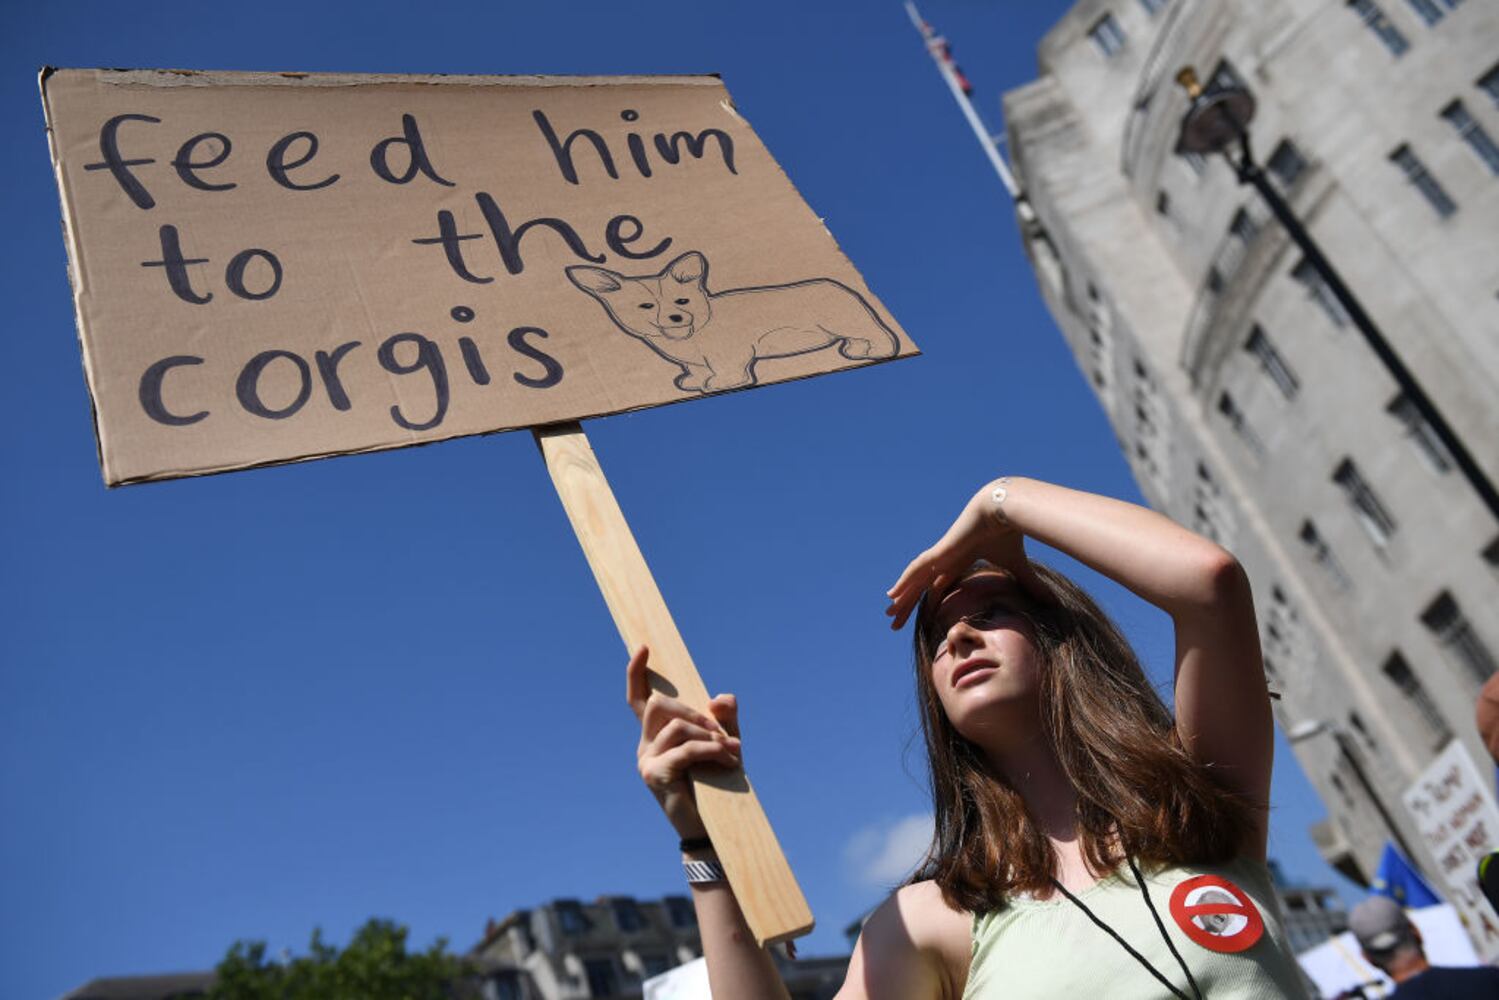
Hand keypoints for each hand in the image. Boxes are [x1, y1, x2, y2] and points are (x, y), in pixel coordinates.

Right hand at [626, 644, 741, 838]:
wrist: (714, 829)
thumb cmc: (717, 785)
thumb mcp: (725, 745)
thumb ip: (725, 720)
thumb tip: (721, 698)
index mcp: (656, 737)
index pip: (639, 700)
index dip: (637, 673)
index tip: (644, 647)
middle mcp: (645, 746)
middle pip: (659, 705)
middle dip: (694, 712)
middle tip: (722, 732)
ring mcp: (646, 761)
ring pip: (675, 726)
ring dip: (708, 734)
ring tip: (732, 751)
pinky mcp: (654, 776)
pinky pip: (684, 749)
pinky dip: (710, 750)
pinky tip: (729, 760)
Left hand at [885, 479, 1046, 629]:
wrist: (1004, 509)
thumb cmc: (1010, 533)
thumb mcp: (1019, 567)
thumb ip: (1032, 585)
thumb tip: (1054, 604)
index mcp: (961, 561)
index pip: (939, 586)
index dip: (929, 601)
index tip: (922, 618)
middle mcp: (947, 558)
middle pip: (922, 587)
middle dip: (909, 605)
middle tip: (895, 623)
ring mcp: (941, 554)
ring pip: (915, 581)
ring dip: (903, 599)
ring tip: (889, 615)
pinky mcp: (940, 551)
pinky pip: (917, 570)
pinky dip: (904, 582)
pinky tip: (891, 596)